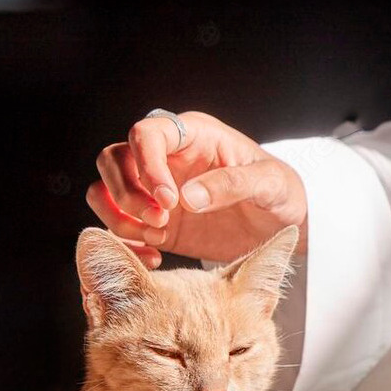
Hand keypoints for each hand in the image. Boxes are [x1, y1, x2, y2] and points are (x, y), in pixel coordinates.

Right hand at [88, 111, 306, 266]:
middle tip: (162, 220)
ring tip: (157, 237)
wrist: (285, 224)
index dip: (147, 165)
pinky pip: (118, 225)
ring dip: (120, 215)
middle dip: (127, 192)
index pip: (147, 134)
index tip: (169, 199)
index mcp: (192, 135)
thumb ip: (232, 184)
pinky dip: (125, 242)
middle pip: (113, 160)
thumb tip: (187, 197)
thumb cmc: (282, 191)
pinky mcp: (153, 221)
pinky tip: (154, 257)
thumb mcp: (269, 183)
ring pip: (105, 190)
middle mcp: (166, 158)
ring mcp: (155, 190)